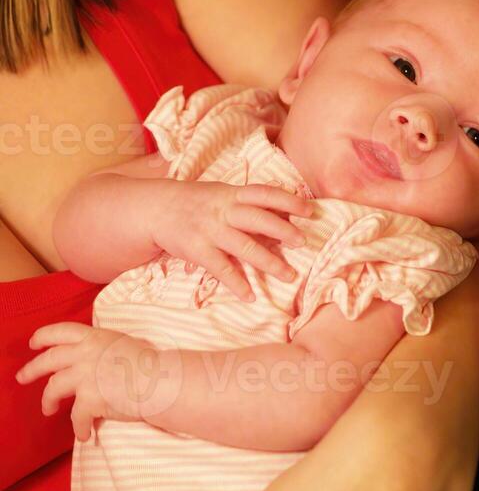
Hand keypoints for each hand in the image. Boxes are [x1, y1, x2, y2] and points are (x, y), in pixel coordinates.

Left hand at [15, 322, 159, 440]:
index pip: (60, 331)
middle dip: (31, 369)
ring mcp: (85, 376)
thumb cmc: (151, 364)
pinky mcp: (89, 399)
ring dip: (48, 401)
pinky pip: (76, 417)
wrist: (162, 381)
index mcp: (95, 337)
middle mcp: (85, 353)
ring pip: (53, 388)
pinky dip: (80, 428)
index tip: (33, 343)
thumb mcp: (124, 344)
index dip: (43, 336)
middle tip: (22, 377)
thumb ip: (105, 349)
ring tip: (48, 410)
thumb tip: (96, 360)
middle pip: (48, 359)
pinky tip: (85, 434)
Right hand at [149, 181, 313, 301]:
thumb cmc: (197, 202)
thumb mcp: (222, 194)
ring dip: (269, 262)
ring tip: (289, 275)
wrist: (156, 209)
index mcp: (232, 194)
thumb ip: (248, 202)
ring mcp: (210, 231)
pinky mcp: (198, 250)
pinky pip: (221, 269)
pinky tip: (250, 296)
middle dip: (283, 230)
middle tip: (304, 243)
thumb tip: (284, 208)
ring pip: (245, 247)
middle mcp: (223, 211)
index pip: (264, 194)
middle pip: (258, 219)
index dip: (288, 201)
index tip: (310, 211)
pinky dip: (236, 283)